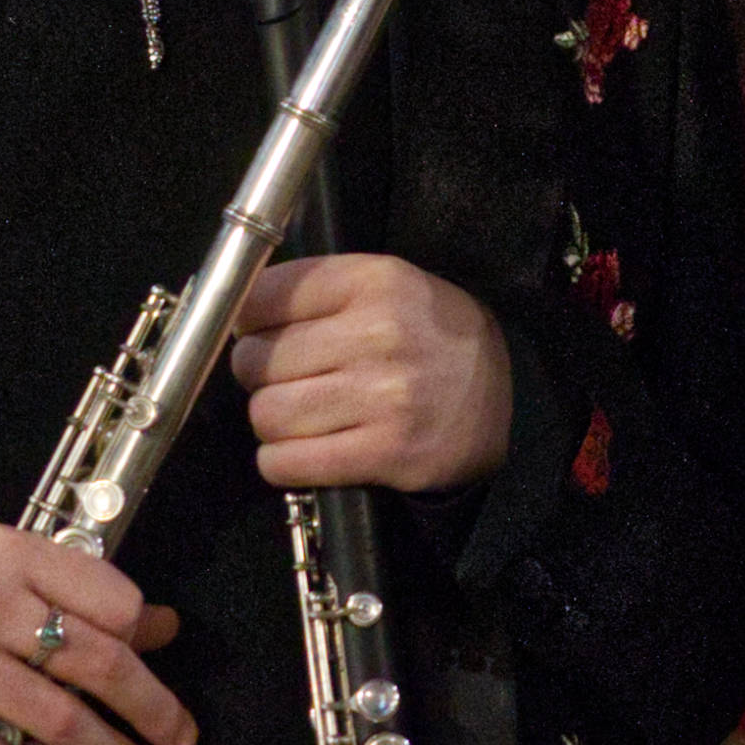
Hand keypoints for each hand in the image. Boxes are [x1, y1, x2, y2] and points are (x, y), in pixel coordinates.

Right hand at [0, 518, 189, 744]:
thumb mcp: (14, 556)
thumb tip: (161, 627)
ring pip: (57, 719)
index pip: (111, 601)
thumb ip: (84, 588)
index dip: (142, 632)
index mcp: (16, 556)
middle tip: (181, 738)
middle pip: (97, 663)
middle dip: (150, 708)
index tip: (155, 654)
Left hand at [231, 255, 512, 492]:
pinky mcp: (386, 452)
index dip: (247, 321)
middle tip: (286, 380)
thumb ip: (317, 290)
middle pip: (257, 361)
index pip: (263, 298)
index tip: (258, 333)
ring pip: (267, 414)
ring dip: (272, 422)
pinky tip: (303, 451)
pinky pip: (288, 462)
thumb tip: (234, 314)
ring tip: (301, 416)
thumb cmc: (431, 338)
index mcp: (374, 282)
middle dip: (258, 375)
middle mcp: (378, 334)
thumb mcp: (388, 287)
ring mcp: (383, 397)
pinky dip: (282, 462)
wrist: (510, 397)